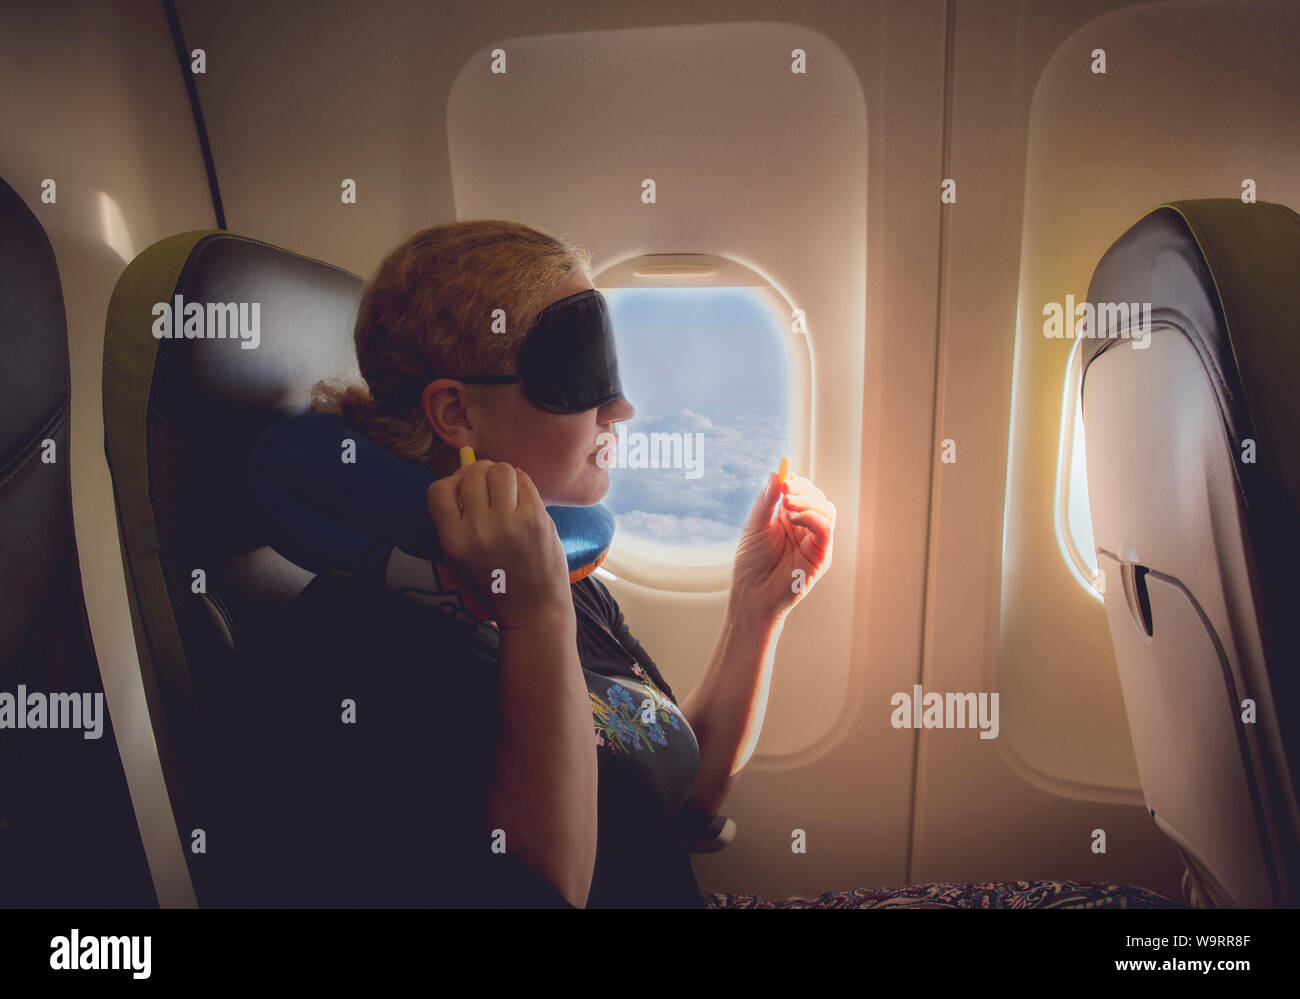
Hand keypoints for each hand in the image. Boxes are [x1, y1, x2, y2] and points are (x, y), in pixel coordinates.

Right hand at [425, 459, 571, 630]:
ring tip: (506, 488)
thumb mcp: (461, 558)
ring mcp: (510, 522)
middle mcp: (478, 529)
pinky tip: (521, 495)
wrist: (533, 609)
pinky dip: (521, 482)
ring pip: (500, 470)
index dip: (450, 482)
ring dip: (502, 474)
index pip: (438, 490)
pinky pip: (525, 480)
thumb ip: (456, 520)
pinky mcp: (536, 518)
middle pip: (472, 474)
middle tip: (488, 485)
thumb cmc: (496, 583)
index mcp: (454, 541)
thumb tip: (463, 473)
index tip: (462, 488)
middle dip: (479, 473)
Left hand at [730, 467, 834, 620]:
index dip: (797, 482)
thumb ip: (766, 500)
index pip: (803, 492)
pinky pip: (826, 530)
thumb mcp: (755, 526)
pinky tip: (794, 519)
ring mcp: (815, 541)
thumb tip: (776, 473)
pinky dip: (812, 518)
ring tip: (787, 504)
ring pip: (827, 510)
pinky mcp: (821, 556)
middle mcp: (806, 528)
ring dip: (808, 502)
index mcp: (790, 518)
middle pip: (818, 498)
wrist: (752, 594)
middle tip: (786, 489)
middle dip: (803, 489)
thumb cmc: (751, 563)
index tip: (784, 477)